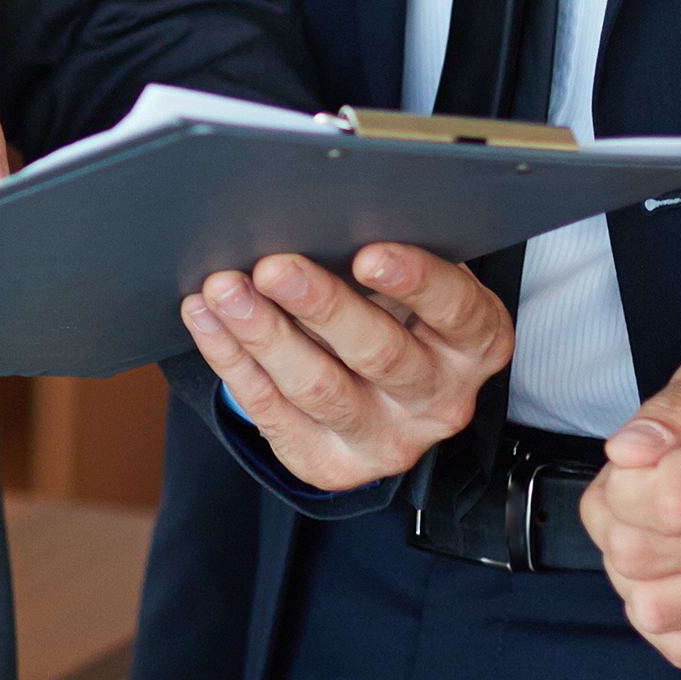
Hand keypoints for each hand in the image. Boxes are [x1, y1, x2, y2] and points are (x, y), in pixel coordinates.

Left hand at [179, 240, 511, 494]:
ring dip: (264, 335)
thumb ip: (382, 254)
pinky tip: (205, 318)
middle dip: (321, 306)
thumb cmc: (395, 309)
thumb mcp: (409, 280)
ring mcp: (389, 441)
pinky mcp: (334, 466)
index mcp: (475, 342)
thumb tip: (316, 213)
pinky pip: (273, 413)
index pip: (455, 310)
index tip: (368, 253)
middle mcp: (441, 399)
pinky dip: (232, 360)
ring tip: (224, 289)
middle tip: (272, 266)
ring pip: (320, 389)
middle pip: (379, 353)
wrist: (385, 392)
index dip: (414, 281)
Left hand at [579, 331, 680, 669]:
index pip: (662, 503)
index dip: (619, 486)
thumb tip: (625, 454)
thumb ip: (669, 411)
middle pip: (643, 557)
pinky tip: (668, 574)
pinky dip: (661, 618)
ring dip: (628, 572)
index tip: (629, 465)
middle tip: (631, 492)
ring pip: (656, 611)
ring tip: (649, 531)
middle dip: (612, 521)